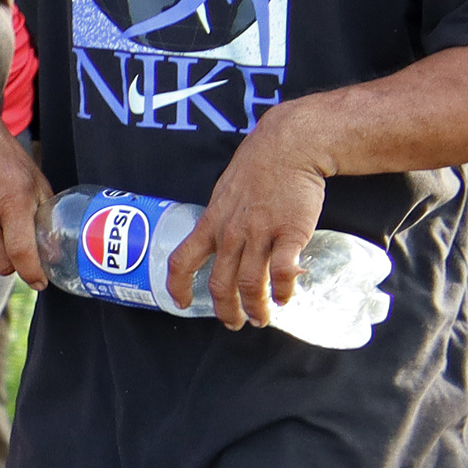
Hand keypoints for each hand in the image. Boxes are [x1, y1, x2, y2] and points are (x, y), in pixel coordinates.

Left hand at [170, 111, 329, 328]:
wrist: (289, 145)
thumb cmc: (258, 166)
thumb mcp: (225, 192)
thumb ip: (223, 219)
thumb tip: (224, 242)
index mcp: (212, 222)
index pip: (183, 260)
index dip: (178, 286)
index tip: (181, 302)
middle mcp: (231, 232)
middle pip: (220, 283)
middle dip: (226, 310)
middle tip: (234, 323)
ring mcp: (260, 233)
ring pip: (249, 283)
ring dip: (255, 306)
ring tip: (261, 317)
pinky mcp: (289, 232)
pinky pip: (282, 270)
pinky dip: (282, 289)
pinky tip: (285, 296)